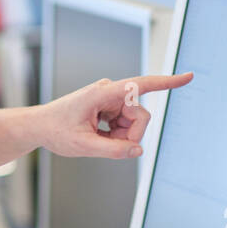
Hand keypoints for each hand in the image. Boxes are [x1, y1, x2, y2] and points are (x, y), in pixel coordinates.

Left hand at [37, 72, 193, 159]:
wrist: (38, 126)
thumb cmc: (56, 131)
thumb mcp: (84, 146)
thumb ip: (113, 150)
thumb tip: (139, 150)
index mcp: (103, 93)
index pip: (142, 85)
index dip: (167, 82)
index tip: (188, 77)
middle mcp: (110, 91)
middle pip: (141, 116)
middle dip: (131, 135)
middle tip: (109, 146)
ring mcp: (110, 99)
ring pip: (134, 123)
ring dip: (122, 136)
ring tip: (98, 139)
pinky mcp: (108, 107)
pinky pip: (125, 124)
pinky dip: (116, 135)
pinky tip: (98, 135)